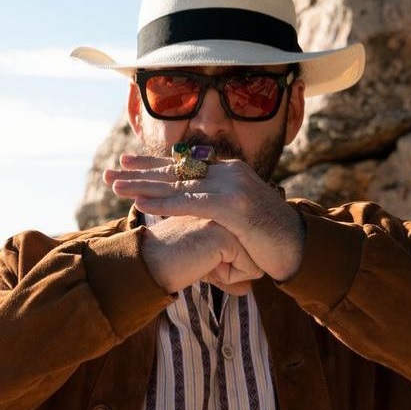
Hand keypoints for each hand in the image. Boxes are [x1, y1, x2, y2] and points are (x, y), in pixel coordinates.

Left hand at [105, 154, 305, 280]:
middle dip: (139, 172)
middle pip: (176, 171)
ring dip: (144, 187)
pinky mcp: (234, 206)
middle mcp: (229, 172)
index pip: (184, 165)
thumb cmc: (269, 238)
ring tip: (115, 186)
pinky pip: (192, 203)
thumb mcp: (239, 217)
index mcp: (229, 171)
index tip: (126, 162)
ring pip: (179, 185)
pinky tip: (143, 204)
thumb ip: (217, 209)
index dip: (153, 164)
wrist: (300, 247)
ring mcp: (232, 187)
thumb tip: (196, 213)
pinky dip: (165, 203)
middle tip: (110, 173)